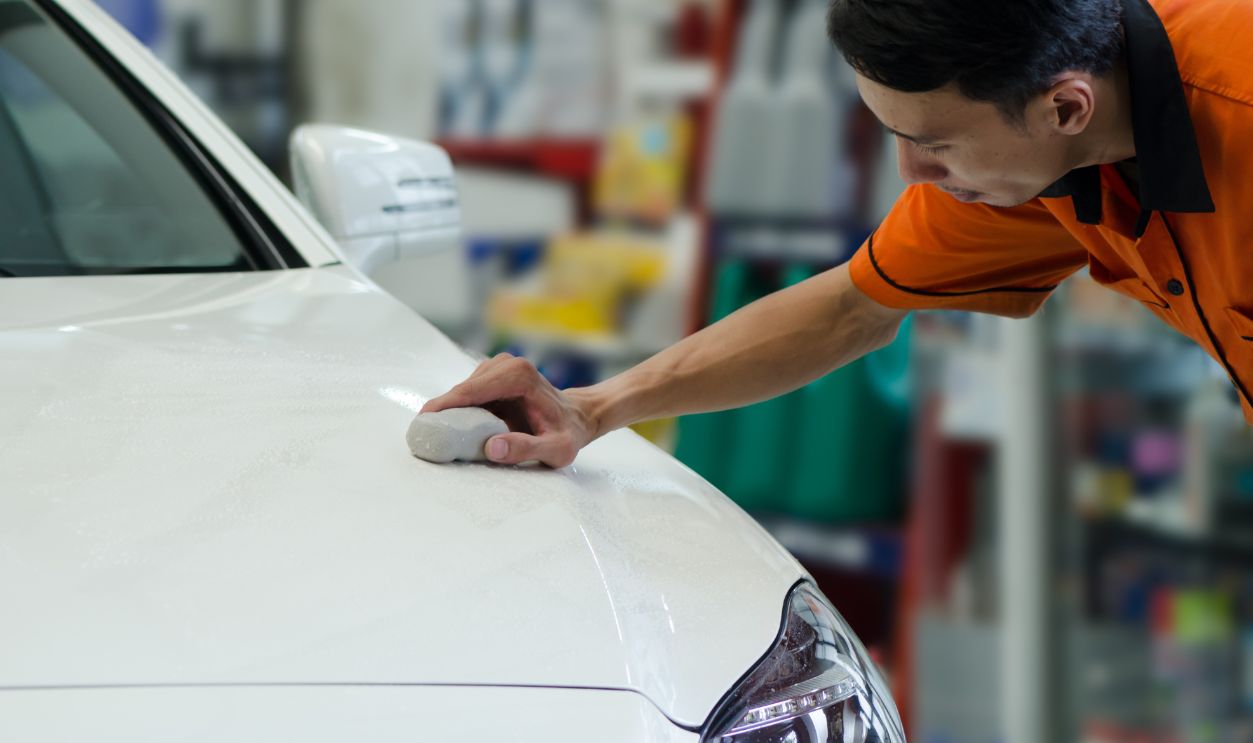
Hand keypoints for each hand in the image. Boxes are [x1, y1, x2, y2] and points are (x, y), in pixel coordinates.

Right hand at [421, 353, 599, 467]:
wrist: (579, 417)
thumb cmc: (569, 433)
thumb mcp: (556, 449)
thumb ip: (526, 449)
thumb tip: (491, 447)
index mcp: (519, 377)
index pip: (472, 391)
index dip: (444, 405)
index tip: (422, 420)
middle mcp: (507, 365)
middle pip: (463, 389)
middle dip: (441, 411)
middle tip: (422, 435)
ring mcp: (499, 367)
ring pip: (463, 390)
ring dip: (450, 411)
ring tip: (438, 435)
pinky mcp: (493, 375)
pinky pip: (468, 393)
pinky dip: (459, 409)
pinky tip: (455, 427)